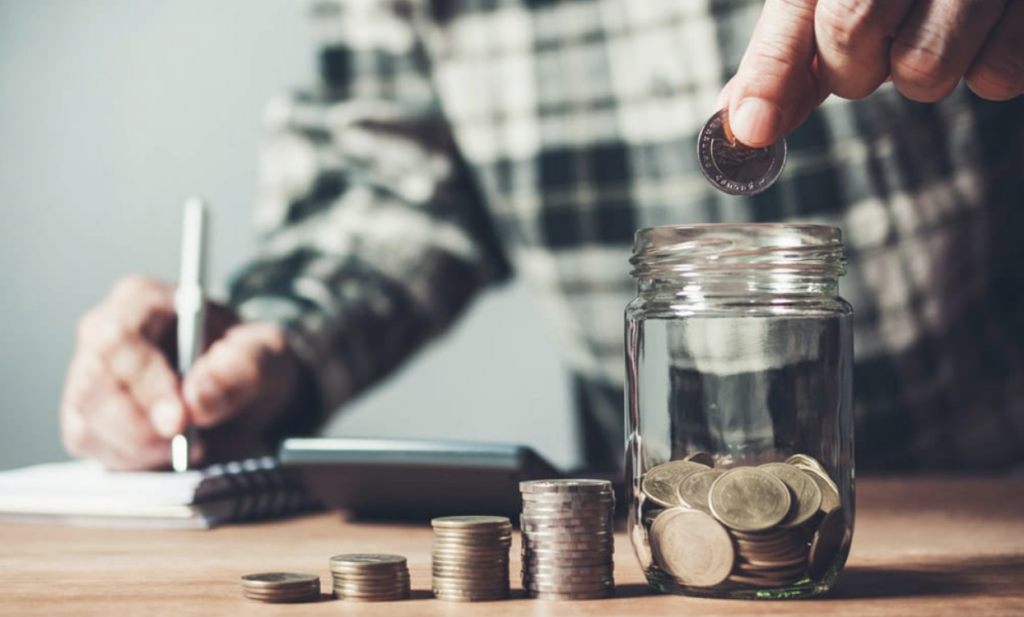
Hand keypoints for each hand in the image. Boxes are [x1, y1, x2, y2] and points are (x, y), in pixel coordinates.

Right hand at [60, 276, 302, 469]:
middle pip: (93, 387)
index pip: (119, 339)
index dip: (145, 383)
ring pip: (88, 424)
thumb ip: (242, 367)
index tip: (179, 421)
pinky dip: (132, 461)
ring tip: (190, 446)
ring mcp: (88, 378)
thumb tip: (198, 399)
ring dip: (141, 449)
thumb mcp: (268, 353)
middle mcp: (103, 336)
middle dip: (142, 428)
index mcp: (141, 301)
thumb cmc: (251, 359)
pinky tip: (167, 453)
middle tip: (190, 446)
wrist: (248, 389)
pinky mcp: (87, 418)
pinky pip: (92, 448)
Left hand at [719, 0, 1023, 146]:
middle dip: (853, 68)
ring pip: (923, 70)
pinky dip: (984, 69)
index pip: (799, 14)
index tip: (752, 131)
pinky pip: (995, 76)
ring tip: (933, 27)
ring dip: (918, 71)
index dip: (771, 75)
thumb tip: (745, 124)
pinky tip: (981, 30)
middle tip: (879, 41)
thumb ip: (789, 56)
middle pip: (853, 40)